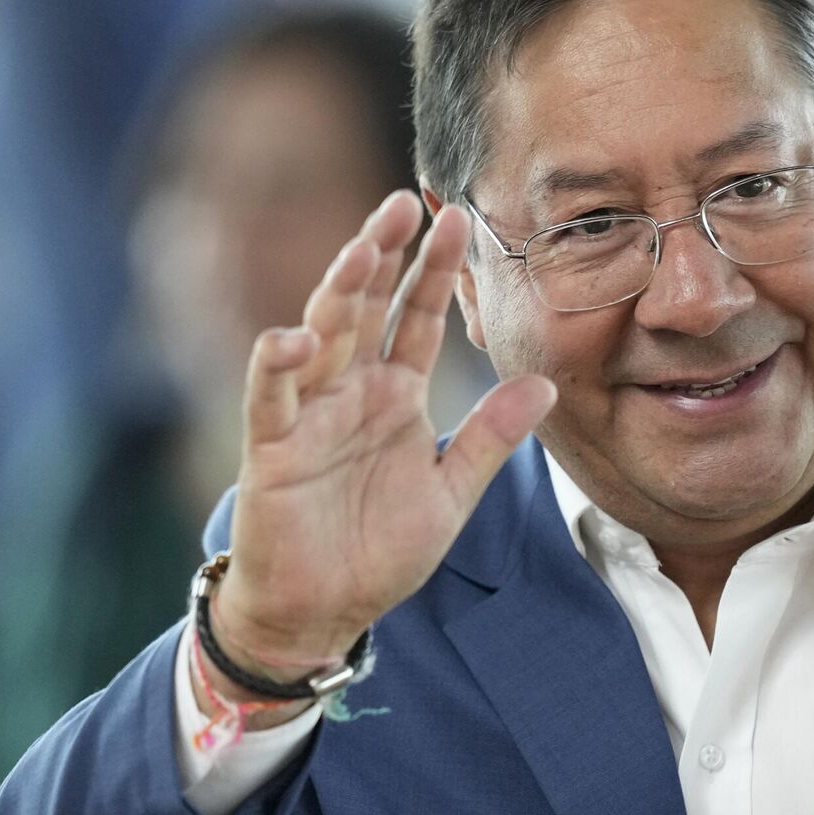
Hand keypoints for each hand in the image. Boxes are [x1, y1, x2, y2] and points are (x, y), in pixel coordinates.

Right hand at [213, 192, 555, 675]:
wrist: (322, 613)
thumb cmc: (378, 552)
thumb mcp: (451, 493)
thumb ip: (489, 438)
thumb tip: (542, 385)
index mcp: (396, 395)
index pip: (417, 317)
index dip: (434, 270)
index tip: (457, 218)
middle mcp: (350, 390)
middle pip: (367, 307)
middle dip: (384, 254)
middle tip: (405, 201)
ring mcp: (308, 413)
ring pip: (321, 334)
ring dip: (338, 290)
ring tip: (363, 249)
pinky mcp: (271, 446)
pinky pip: (270, 395)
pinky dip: (278, 364)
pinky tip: (295, 337)